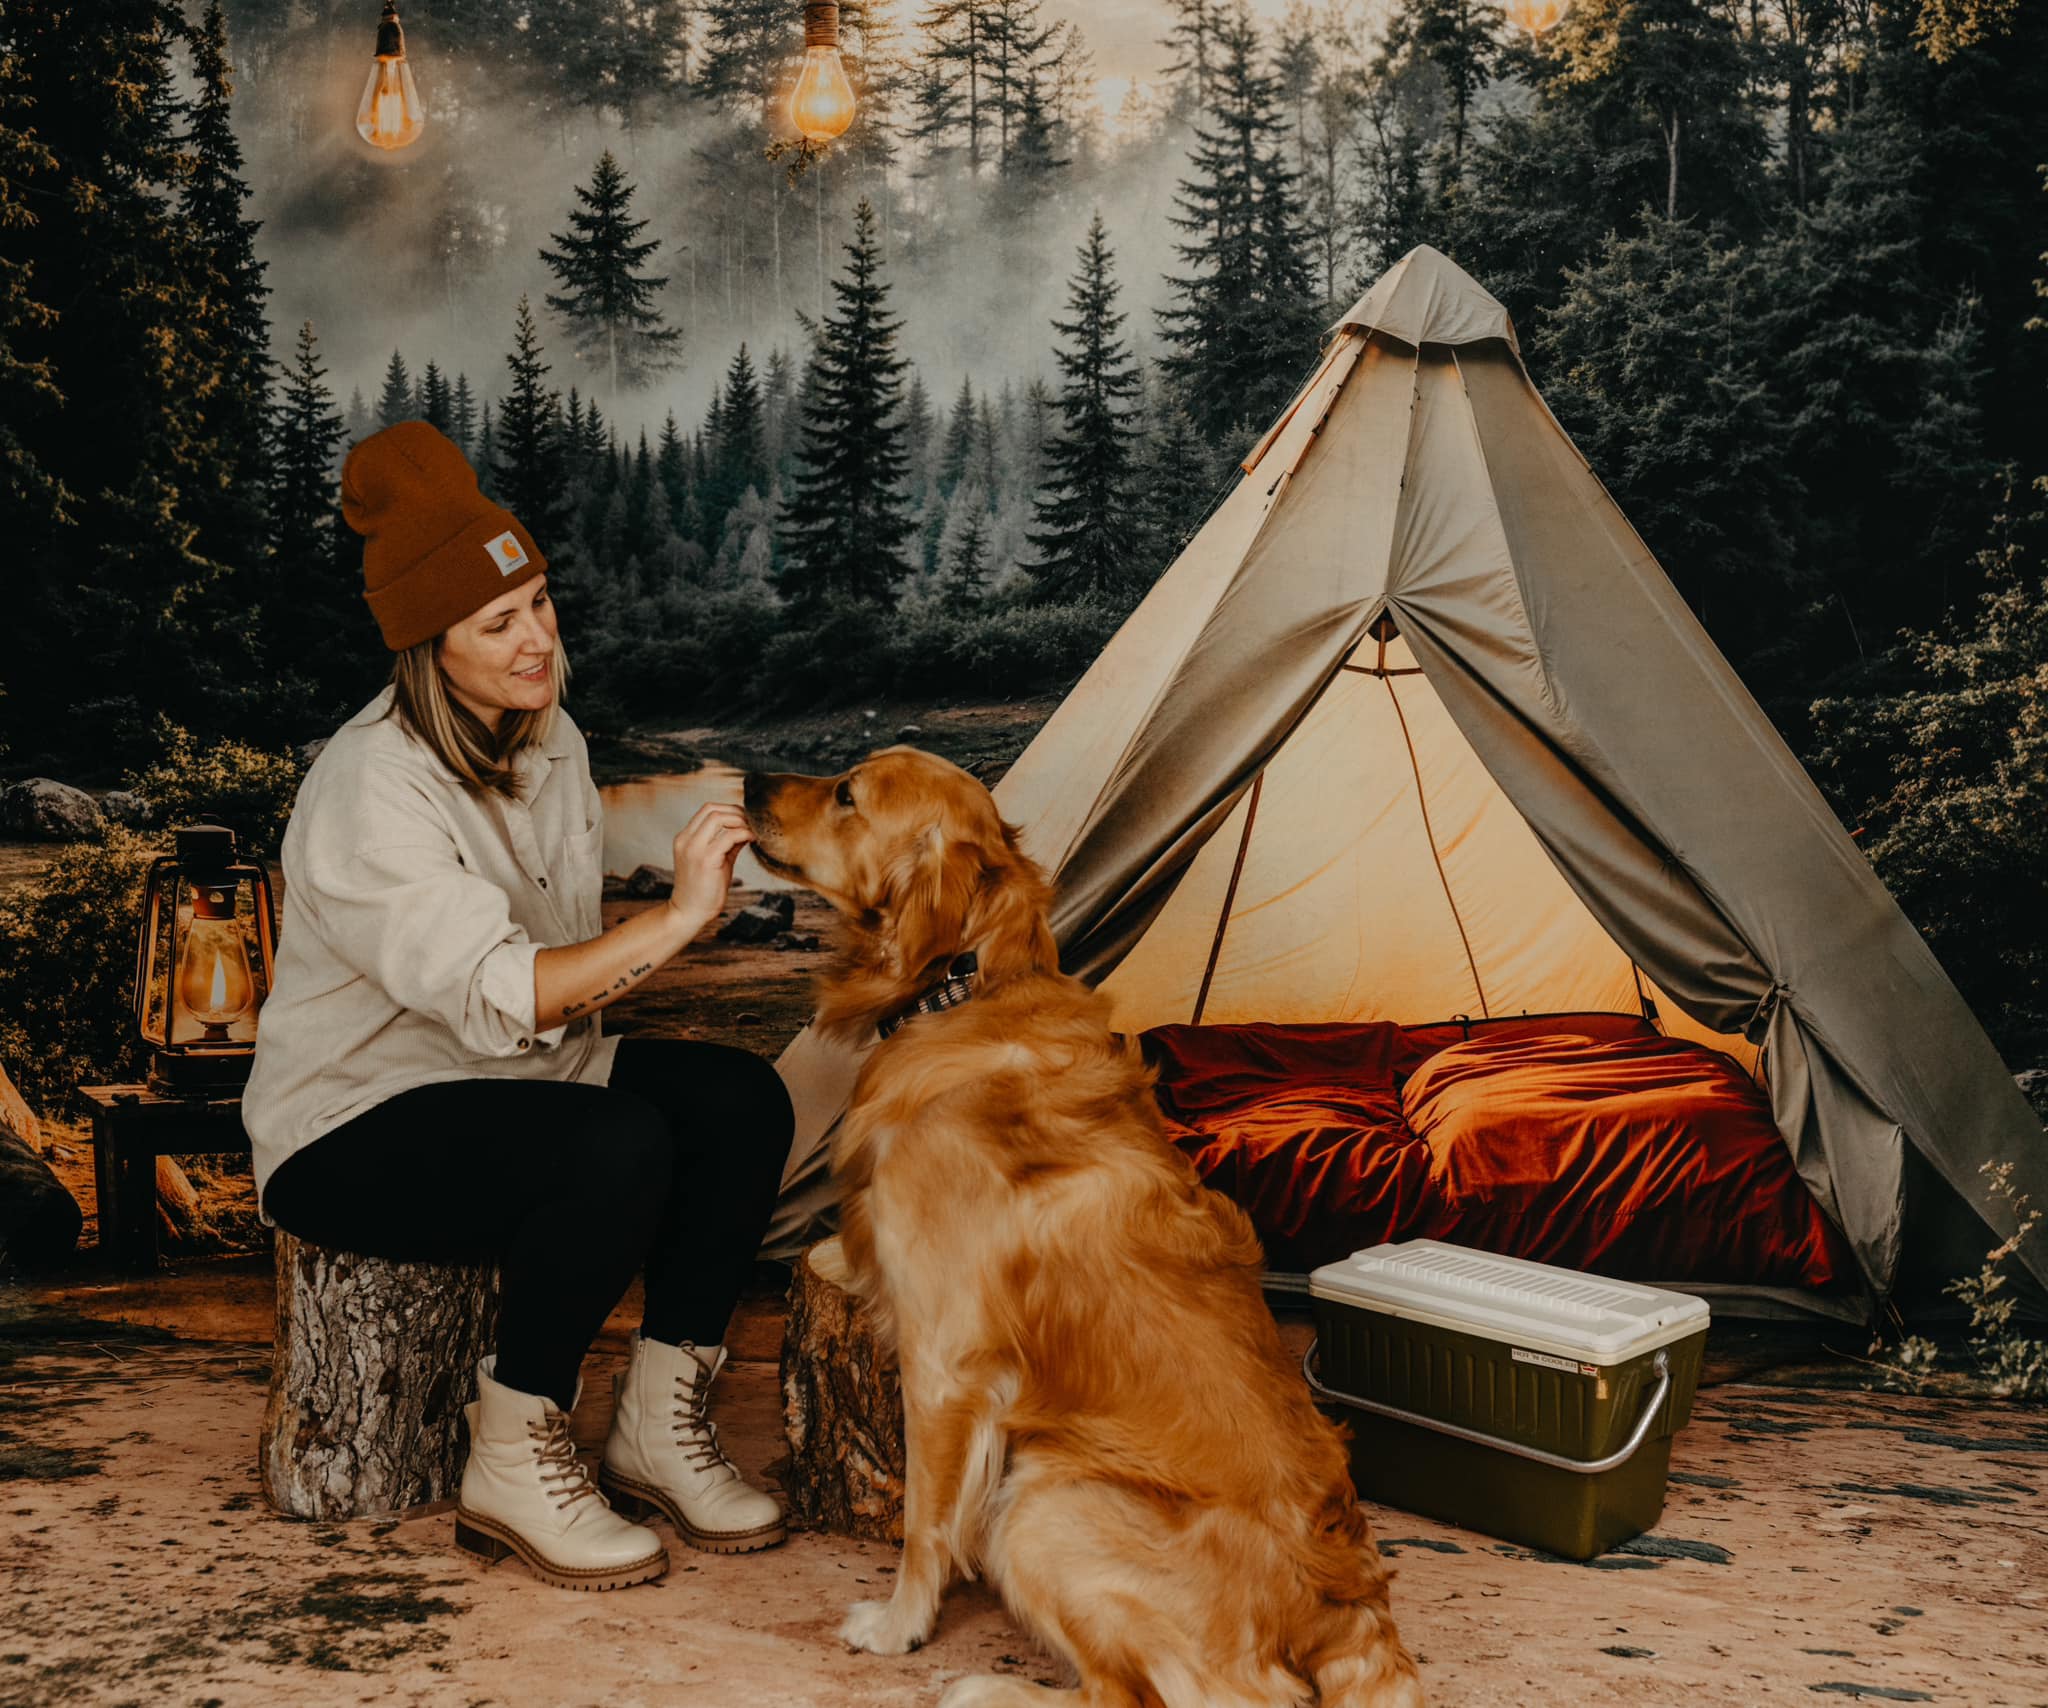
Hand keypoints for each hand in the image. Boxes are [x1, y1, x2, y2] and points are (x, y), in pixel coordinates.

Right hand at [669, 802, 751, 928]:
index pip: (707, 810)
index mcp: (685, 838)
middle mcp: (686, 840)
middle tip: (751, 824)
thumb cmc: (702, 889)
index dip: (729, 809)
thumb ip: (727, 843)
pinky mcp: (706, 860)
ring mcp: (694, 848)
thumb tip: (746, 828)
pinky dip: (743, 834)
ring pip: (718, 818)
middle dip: (736, 812)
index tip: (744, 819)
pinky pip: (729, 837)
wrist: (689, 912)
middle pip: (712, 809)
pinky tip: (752, 840)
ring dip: (740, 821)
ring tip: (752, 832)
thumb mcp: (714, 859)